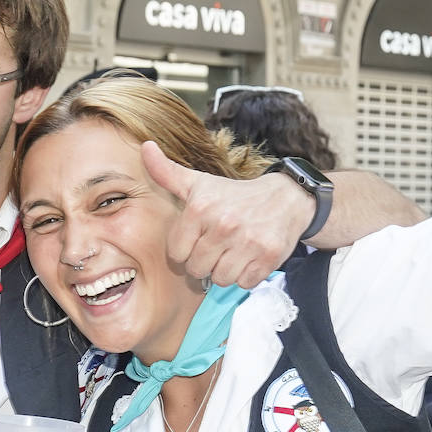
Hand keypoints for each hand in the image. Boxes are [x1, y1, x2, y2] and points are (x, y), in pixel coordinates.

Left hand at [141, 140, 310, 286]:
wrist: (286, 198)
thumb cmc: (235, 195)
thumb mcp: (199, 182)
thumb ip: (167, 172)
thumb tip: (145, 147)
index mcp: (201, 208)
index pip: (177, 253)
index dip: (187, 249)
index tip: (199, 238)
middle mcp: (224, 225)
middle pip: (197, 269)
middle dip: (205, 261)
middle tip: (218, 245)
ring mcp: (247, 243)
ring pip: (220, 279)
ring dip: (225, 270)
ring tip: (233, 251)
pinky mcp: (268, 258)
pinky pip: (243, 283)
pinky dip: (245, 275)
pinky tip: (249, 256)